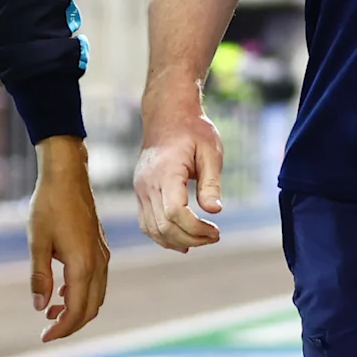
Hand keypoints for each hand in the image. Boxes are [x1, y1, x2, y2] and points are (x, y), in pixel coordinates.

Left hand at [29, 136, 109, 341]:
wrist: (67, 176)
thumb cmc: (48, 206)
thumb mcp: (37, 242)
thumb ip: (39, 277)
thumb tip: (40, 307)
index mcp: (82, 265)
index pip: (76, 310)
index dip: (61, 329)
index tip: (44, 337)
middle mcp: (98, 264)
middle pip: (91, 308)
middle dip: (71, 324)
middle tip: (47, 331)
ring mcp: (103, 256)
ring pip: (97, 297)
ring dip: (77, 310)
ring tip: (51, 313)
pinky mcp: (100, 249)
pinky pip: (97, 282)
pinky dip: (82, 295)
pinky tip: (62, 293)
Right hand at [133, 108, 225, 250]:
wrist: (167, 115)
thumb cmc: (193, 130)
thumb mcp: (211, 152)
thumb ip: (211, 183)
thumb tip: (215, 211)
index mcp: (166, 171)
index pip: (175, 212)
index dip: (196, 228)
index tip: (216, 231)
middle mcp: (147, 183)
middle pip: (163, 226)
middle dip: (191, 238)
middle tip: (214, 237)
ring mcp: (140, 189)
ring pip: (152, 229)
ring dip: (177, 241)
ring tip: (202, 240)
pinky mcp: (140, 192)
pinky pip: (146, 223)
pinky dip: (163, 236)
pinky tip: (182, 241)